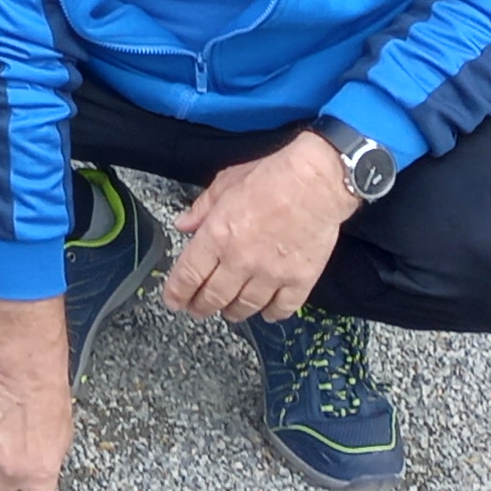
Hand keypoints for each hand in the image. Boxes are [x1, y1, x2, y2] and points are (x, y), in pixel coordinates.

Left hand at [164, 134, 359, 323]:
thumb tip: (183, 225)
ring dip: (233, 312)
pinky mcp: (299, 280)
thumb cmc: (272, 177)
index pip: (188, 275)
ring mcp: (270, 274)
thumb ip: (201, 208)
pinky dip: (270, 313)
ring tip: (229, 310)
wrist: (316, 182)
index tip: (174, 300)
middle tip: (197, 309)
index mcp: (217, 236)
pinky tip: (265, 311)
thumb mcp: (225, 183)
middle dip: (200, 307)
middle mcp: (240, 261)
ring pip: (245, 307)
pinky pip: (280, 308)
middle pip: (213, 297)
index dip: (177, 293)